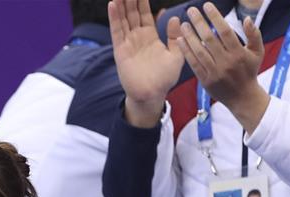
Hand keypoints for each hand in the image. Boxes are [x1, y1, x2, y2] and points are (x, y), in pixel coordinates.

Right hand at [109, 0, 184, 126]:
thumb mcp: (177, 55)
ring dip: (121, 4)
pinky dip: (114, 18)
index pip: (145, 14)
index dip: (142, 1)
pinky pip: (117, 31)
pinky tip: (113, 4)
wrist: (152, 94)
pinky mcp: (121, 50)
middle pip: (132, 13)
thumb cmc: (164, 79)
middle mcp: (137, 38)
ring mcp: (128, 43)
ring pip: (123, 19)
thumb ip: (175, 37)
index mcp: (150, 37)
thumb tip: (174, 18)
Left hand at [177, 3, 268, 133]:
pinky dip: (186, 52)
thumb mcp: (257, 52)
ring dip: (189, 36)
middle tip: (191, 10)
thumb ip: (254, 34)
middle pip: (209, 39)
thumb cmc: (249, 71)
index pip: (224, 31)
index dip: (215, 17)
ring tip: (183, 24)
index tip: (207, 6)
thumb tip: (246, 19)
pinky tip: (180, 40)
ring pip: (199, 51)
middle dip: (199, 23)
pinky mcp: (205, 80)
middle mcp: (226, 62)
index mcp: (238, 53)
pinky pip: (193, 64)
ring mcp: (214, 72)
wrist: (242, 97)